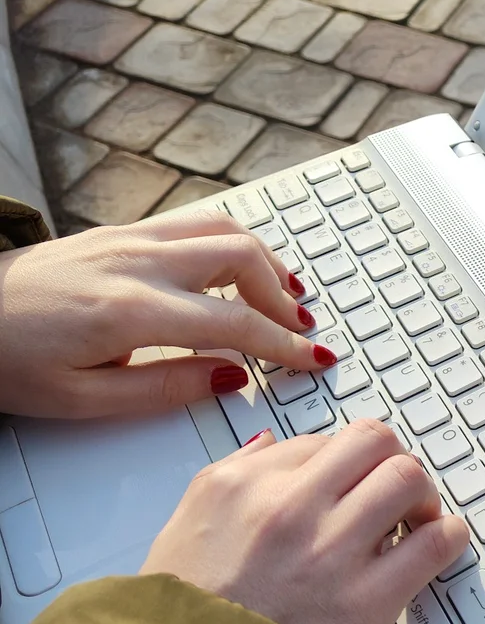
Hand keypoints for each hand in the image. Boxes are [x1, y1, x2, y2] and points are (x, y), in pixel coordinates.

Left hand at [0, 209, 334, 418]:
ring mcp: (127, 239)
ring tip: (284, 293)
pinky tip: (238, 266)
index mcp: (131, 310)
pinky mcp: (117, 232)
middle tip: (300, 330)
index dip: (285, 344)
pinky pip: (194, 223)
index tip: (314, 358)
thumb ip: (164, 388)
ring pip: (223, 229)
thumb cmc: (4, 360)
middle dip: (283, 296)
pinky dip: (232, 242)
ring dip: (265, 260)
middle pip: (242, 258)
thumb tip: (228, 378)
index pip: (236, 323)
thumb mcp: (81, 400)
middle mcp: (137, 262)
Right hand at [141, 419, 470, 623]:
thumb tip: (272, 444)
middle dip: (391, 461)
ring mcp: (330, 554)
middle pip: (374, 444)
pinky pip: (432, 545)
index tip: (355, 480)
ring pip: (406, 480)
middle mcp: (287, 510)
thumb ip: (231, 477)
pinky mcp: (366, 603)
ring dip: (421, 494)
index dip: (347, 461)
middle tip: (395, 490)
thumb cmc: (186, 622)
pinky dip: (448, 536)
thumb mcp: (183, 530)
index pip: (323, 441)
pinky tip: (441, 543)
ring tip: (416, 519)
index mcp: (240, 488)